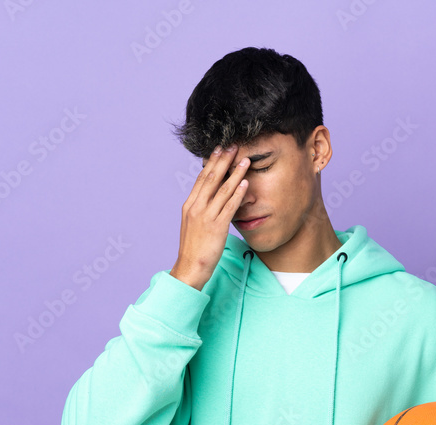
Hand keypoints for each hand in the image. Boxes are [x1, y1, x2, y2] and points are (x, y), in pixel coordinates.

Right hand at [170, 144, 251, 290]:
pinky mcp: (217, 227)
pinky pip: (229, 206)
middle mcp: (196, 207)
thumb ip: (201, 209)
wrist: (190, 268)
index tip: (219, 149)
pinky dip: (237, 193)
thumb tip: (210, 197)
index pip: (201, 178)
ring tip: (245, 160)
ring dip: (235, 173)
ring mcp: (206, 216)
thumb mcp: (193, 224)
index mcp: (190, 205)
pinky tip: (245, 183)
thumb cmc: (194, 248)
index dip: (211, 162)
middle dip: (223, 161)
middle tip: (233, 145)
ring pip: (222, 189)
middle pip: (211, 178)